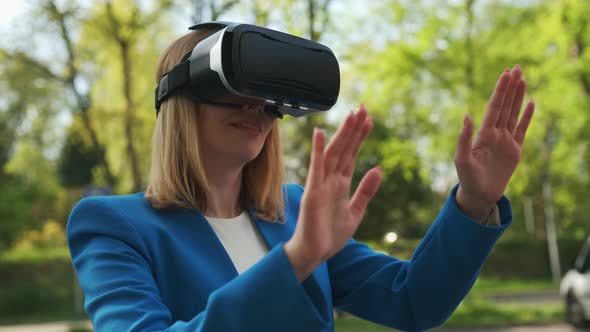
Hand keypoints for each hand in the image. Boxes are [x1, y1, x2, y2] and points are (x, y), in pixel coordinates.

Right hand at [285, 105, 382, 280]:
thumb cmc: (330, 235)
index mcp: (341, 184)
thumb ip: (366, 191)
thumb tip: (379, 169)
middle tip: (363, 108)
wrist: (314, 254)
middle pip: (344, 149)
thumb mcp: (356, 212)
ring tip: (352, 115)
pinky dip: (318, 151)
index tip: (369, 119)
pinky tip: (320, 134)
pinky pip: (316, 168)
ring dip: (342, 134)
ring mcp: (320, 185)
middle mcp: (330, 180)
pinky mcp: (313, 193)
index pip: (352, 155)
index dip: (360, 137)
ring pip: (333, 154)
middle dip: (354, 129)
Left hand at [454, 65, 534, 221]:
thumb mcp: (462, 159)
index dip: (500, 91)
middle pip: (504, 106)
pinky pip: (522, 130)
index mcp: (483, 134)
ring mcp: (505, 141)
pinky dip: (526, 116)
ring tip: (522, 79)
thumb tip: (467, 115)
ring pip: (513, 113)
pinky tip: (530, 103)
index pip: (494, 107)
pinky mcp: (515, 150)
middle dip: (510, 87)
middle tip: (516, 68)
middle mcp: (494, 134)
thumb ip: (464, 138)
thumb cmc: (467, 178)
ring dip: (518, 97)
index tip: (505, 74)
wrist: (479, 195)